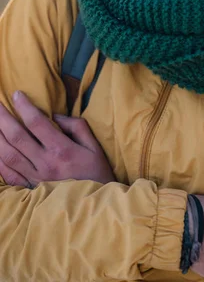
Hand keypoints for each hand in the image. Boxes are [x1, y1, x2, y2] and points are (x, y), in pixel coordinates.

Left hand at [0, 91, 114, 186]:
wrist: (95, 206)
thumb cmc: (96, 173)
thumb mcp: (94, 146)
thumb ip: (76, 126)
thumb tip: (55, 116)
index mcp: (61, 150)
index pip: (37, 124)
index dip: (24, 107)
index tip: (16, 94)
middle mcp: (44, 163)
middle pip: (16, 137)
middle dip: (2, 118)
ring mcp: (35, 178)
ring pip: (7, 155)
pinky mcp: (30, 189)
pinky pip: (8, 174)